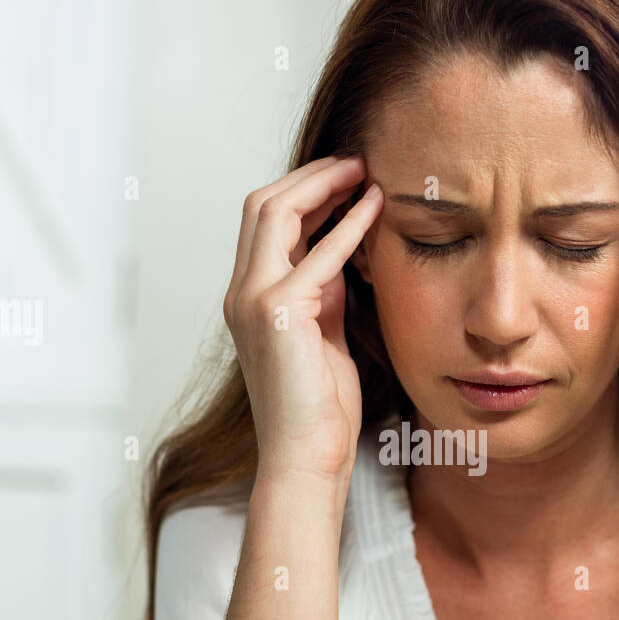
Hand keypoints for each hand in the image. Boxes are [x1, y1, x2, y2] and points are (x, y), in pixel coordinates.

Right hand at [223, 154, 383, 487]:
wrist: (307, 459)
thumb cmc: (320, 410)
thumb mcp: (326, 336)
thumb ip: (326, 293)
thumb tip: (345, 253)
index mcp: (250, 297)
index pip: (265, 222)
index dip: (305, 191)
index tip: (347, 178)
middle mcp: (242, 293)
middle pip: (263, 205)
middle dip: (310, 175)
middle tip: (356, 160)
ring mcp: (253, 301)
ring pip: (275, 213)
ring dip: (322, 185)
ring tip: (364, 171)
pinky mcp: (277, 314)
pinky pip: (315, 253)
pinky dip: (347, 224)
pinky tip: (376, 208)